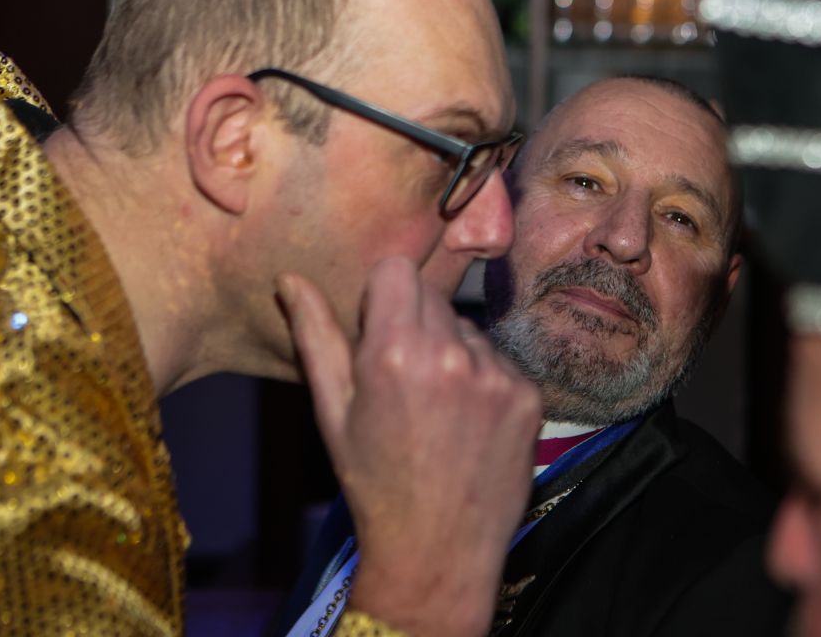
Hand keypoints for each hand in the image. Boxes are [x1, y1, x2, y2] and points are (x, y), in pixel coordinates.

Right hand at [278, 257, 541, 636]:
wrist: (437, 551)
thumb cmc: (373, 482)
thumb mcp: (333, 411)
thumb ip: (315, 336)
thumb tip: (291, 279)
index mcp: (394, 352)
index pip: (396, 270)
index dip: (383, 297)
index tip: (377, 332)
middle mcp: (451, 354)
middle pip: (433, 297)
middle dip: (416, 324)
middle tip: (404, 381)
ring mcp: (497, 375)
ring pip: (468, 330)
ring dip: (452, 353)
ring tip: (438, 411)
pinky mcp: (528, 395)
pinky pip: (500, 362)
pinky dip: (485, 382)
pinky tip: (468, 425)